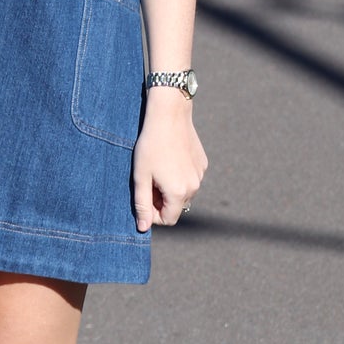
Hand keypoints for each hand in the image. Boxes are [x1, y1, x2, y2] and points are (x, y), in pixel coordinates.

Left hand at [132, 87, 207, 232]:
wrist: (169, 115)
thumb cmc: (150, 145)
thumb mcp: (140, 176)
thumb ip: (141, 205)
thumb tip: (143, 228)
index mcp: (179, 193)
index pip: (168, 219)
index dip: (153, 215)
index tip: (143, 199)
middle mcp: (194, 187)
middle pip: (177, 206)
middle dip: (161, 200)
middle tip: (148, 181)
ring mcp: (201, 174)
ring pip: (184, 192)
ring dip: (171, 188)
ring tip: (158, 168)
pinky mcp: (203, 163)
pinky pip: (190, 178)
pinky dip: (179, 175)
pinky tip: (169, 159)